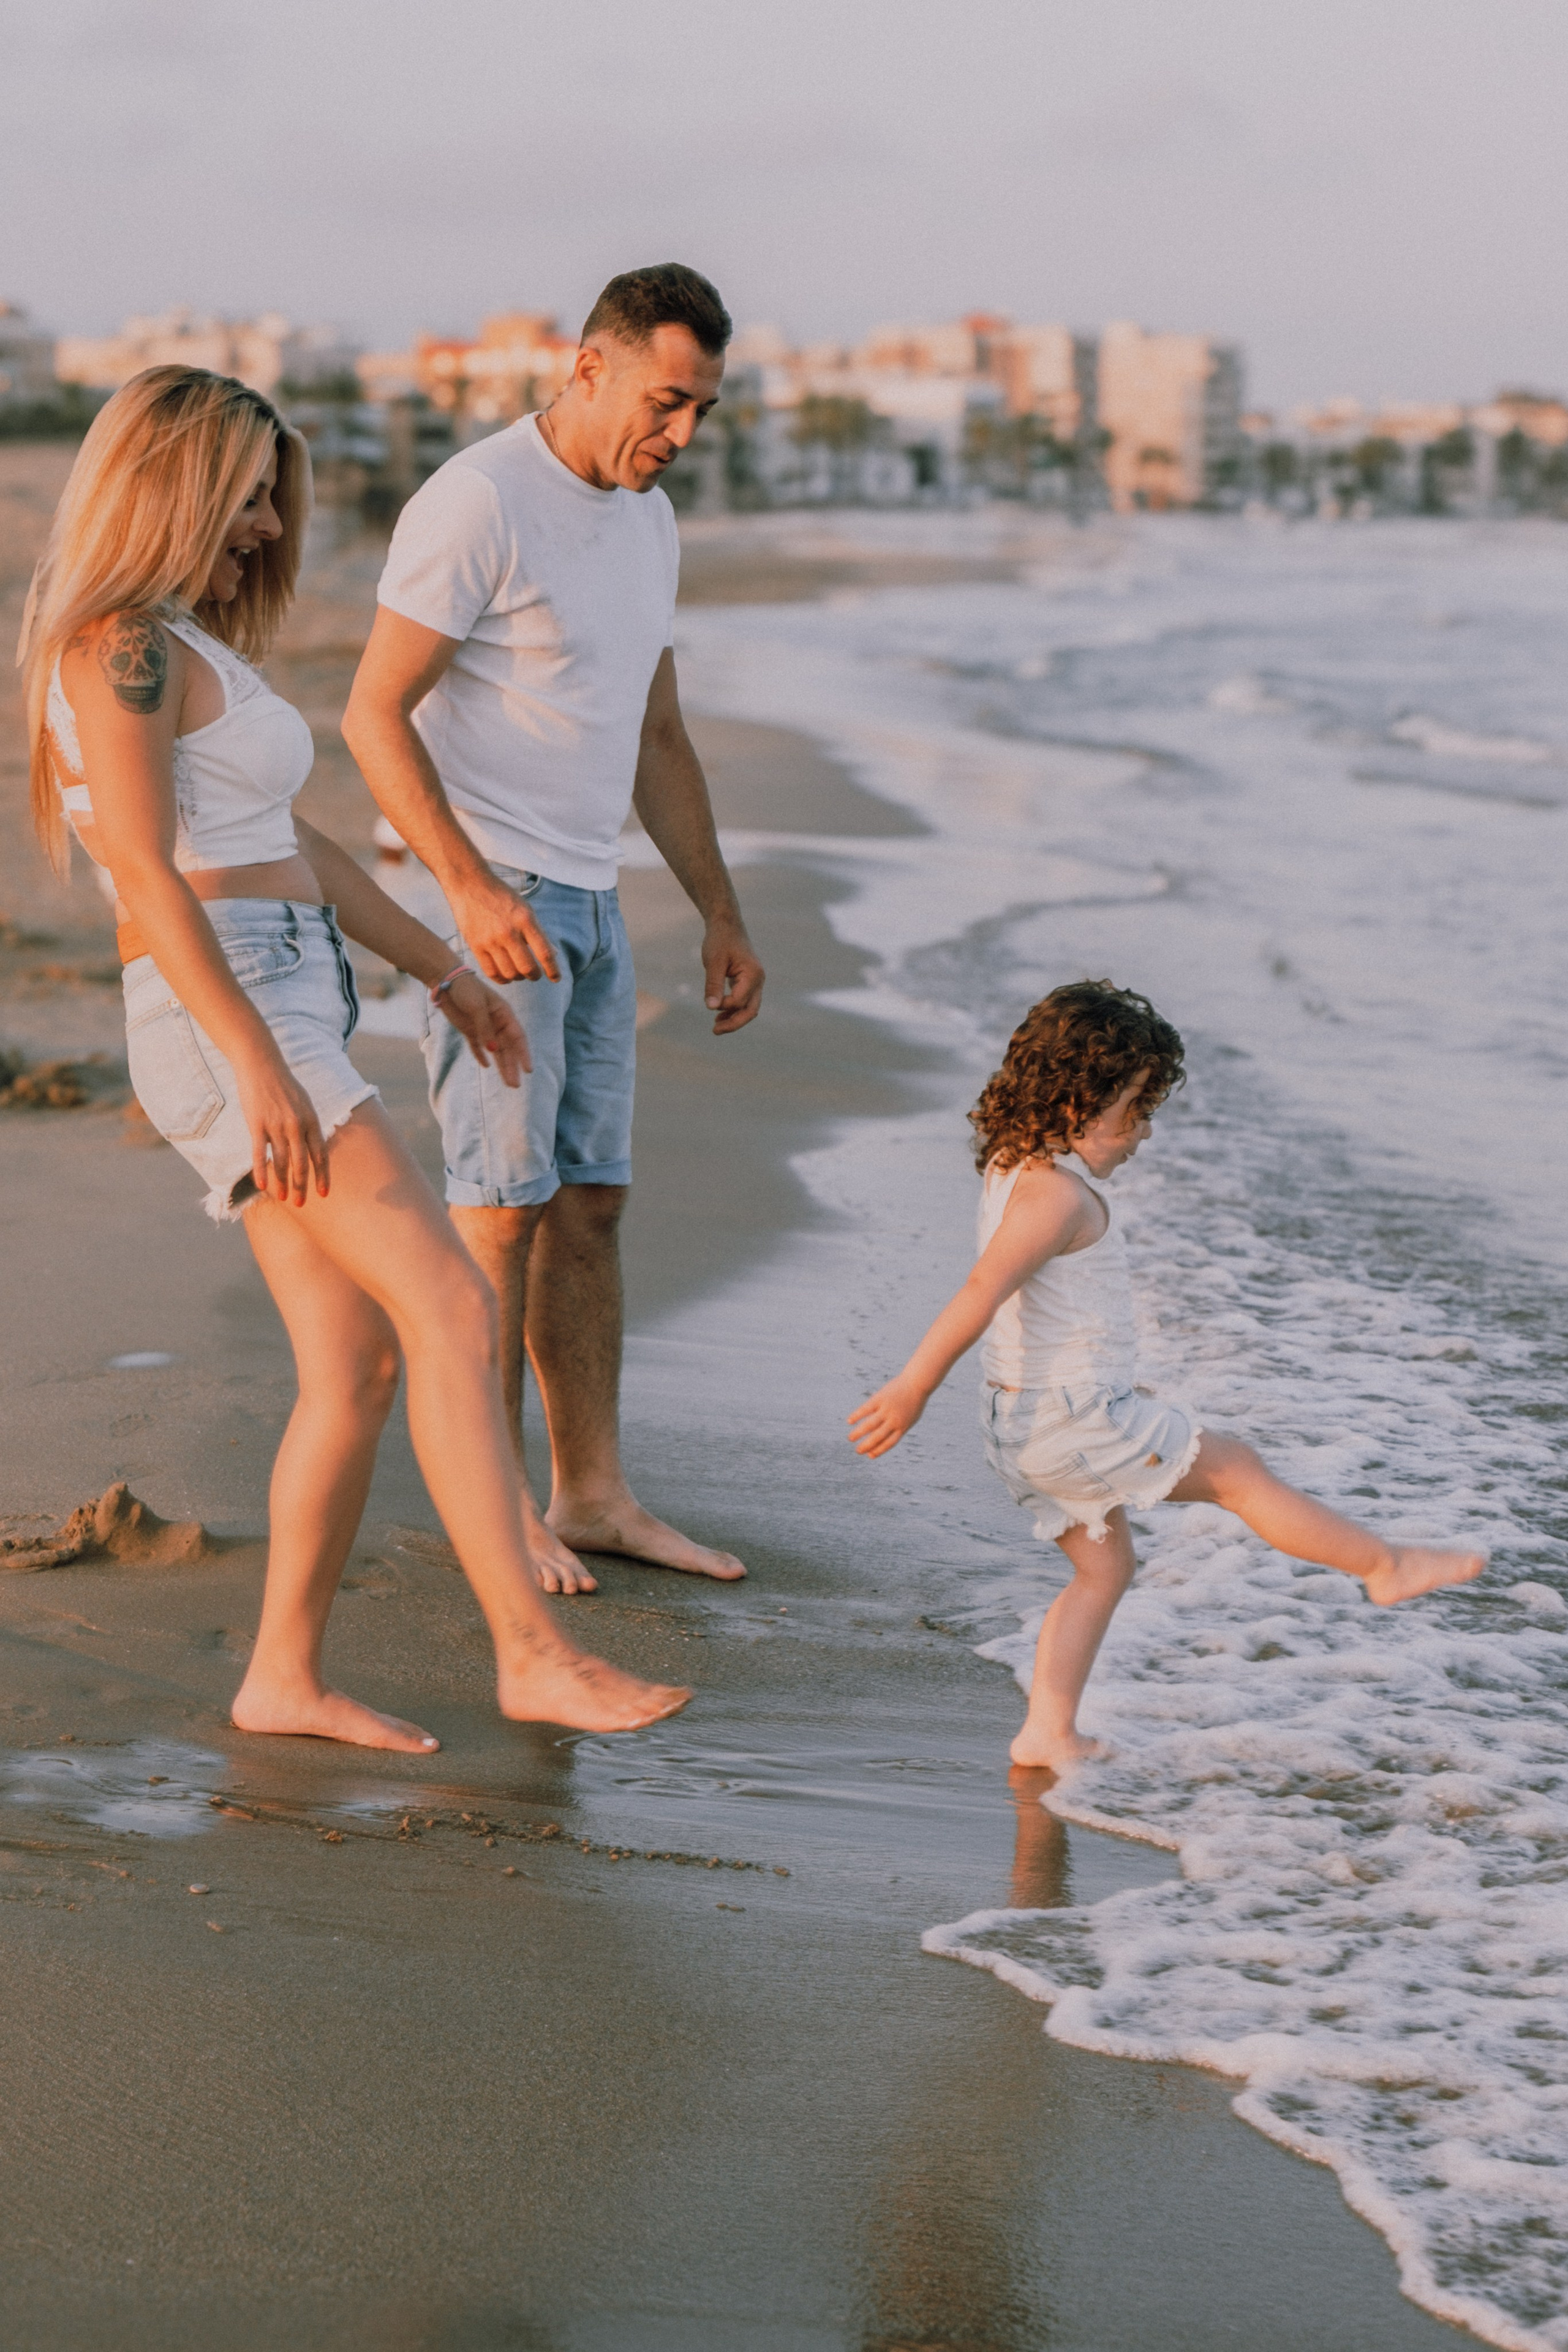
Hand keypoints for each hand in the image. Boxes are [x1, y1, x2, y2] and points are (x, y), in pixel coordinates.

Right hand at [236, 1049, 330, 1206]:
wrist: (262, 1064)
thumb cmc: (283, 1085)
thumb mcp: (304, 1104)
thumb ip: (308, 1126)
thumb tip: (312, 1147)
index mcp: (311, 1121)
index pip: (320, 1155)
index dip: (323, 1176)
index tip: (324, 1194)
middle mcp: (297, 1125)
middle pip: (302, 1163)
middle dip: (302, 1186)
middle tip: (301, 1204)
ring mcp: (277, 1125)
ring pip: (281, 1162)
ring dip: (283, 1183)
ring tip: (283, 1199)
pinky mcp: (257, 1124)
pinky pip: (260, 1153)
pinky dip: (262, 1171)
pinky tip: (262, 1185)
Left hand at [438, 973, 530, 1086]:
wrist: (446, 981)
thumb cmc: (466, 989)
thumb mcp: (477, 1007)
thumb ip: (485, 1029)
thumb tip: (493, 1050)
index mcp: (504, 1014)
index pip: (517, 1037)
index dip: (523, 1054)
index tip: (528, 1070)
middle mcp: (497, 1023)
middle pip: (507, 1048)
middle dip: (511, 1066)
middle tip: (515, 1085)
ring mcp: (483, 1027)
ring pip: (495, 1050)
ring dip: (501, 1065)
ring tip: (507, 1082)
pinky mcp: (470, 1030)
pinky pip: (477, 1046)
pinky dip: (481, 1055)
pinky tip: (486, 1066)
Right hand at [448, 871, 560, 985]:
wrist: (470, 885)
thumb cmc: (502, 897)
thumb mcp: (525, 909)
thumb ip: (538, 932)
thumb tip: (554, 955)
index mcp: (525, 920)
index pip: (544, 953)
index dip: (553, 970)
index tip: (556, 978)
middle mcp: (508, 932)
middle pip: (527, 967)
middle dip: (535, 975)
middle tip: (535, 975)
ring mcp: (490, 940)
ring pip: (510, 973)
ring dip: (518, 977)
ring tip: (519, 973)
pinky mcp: (475, 946)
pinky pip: (491, 972)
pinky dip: (501, 979)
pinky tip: (505, 976)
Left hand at [703, 920, 764, 1034]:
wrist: (725, 924)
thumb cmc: (720, 940)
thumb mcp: (713, 962)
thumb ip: (713, 985)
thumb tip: (711, 1007)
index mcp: (753, 974)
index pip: (740, 1000)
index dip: (725, 1006)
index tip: (710, 1002)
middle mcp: (758, 980)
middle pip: (750, 1010)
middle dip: (734, 1023)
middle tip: (715, 1031)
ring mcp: (754, 982)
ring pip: (749, 1008)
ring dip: (734, 1019)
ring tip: (716, 1027)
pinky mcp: (747, 982)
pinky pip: (744, 1001)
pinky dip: (733, 1010)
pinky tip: (719, 1015)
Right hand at [847, 1377, 928, 1458]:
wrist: (917, 1382)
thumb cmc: (914, 1402)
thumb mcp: (911, 1417)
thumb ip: (900, 1427)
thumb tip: (887, 1436)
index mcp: (902, 1427)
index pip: (889, 1443)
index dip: (878, 1450)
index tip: (869, 1455)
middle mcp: (894, 1420)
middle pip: (878, 1437)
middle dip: (866, 1446)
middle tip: (857, 1451)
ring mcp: (887, 1409)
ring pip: (870, 1425)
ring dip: (858, 1433)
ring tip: (850, 1439)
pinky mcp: (880, 1398)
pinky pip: (866, 1409)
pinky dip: (857, 1415)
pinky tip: (849, 1421)